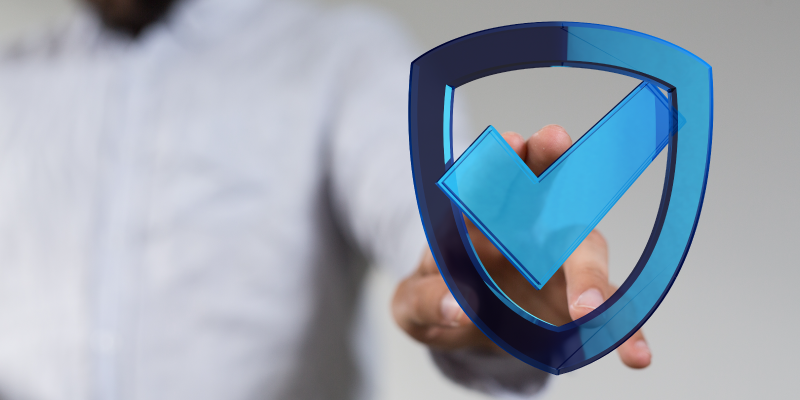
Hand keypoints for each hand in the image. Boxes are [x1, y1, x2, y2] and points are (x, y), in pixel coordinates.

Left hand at [392, 124, 651, 368]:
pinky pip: (608, 307)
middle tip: (553, 139)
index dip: (496, 158)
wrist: (464, 324)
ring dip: (591, 265)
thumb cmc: (437, 299)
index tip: (506, 143)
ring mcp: (557, 256)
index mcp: (474, 218)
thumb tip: (455, 308)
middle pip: (540, 184)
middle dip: (548, 160)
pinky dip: (626, 330)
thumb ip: (425, 301)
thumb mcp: (413, 304)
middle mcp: (521, 224)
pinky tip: (636, 354)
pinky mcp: (580, 291)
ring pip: (583, 241)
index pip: (484, 179)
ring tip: (589, 304)